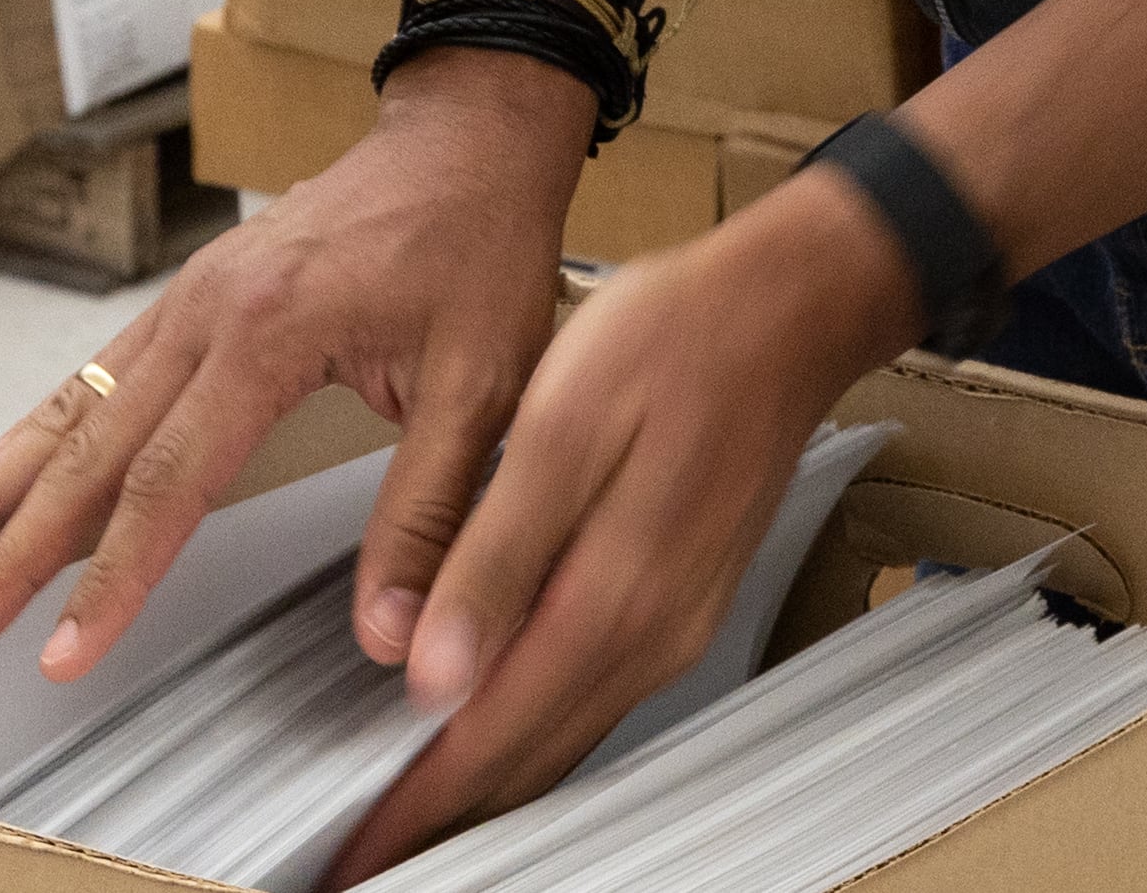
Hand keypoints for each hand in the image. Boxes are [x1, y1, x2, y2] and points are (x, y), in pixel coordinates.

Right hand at [0, 50, 589, 682]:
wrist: (468, 136)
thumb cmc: (479, 247)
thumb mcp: (485, 383)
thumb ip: (431, 511)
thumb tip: (395, 634)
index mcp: (269, 334)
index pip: (169, 484)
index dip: (110, 580)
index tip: (61, 655)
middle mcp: (204, 312)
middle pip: (88, 453)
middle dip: (7, 553)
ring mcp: (186, 298)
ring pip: (70, 409)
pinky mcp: (189, 296)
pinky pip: (93, 374)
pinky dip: (32, 432)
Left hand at [323, 173, 921, 885]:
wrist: (792, 309)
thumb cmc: (678, 339)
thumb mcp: (561, 425)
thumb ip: (494, 557)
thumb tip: (432, 675)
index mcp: (611, 595)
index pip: (490, 739)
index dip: (413, 805)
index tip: (354, 853)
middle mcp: (651, 632)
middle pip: (529, 760)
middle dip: (443, 817)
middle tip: (366, 853)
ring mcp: (675, 621)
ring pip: (565, 737)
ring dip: (488, 784)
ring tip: (414, 809)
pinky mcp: (684, 598)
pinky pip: (596, 697)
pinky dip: (535, 733)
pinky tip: (497, 721)